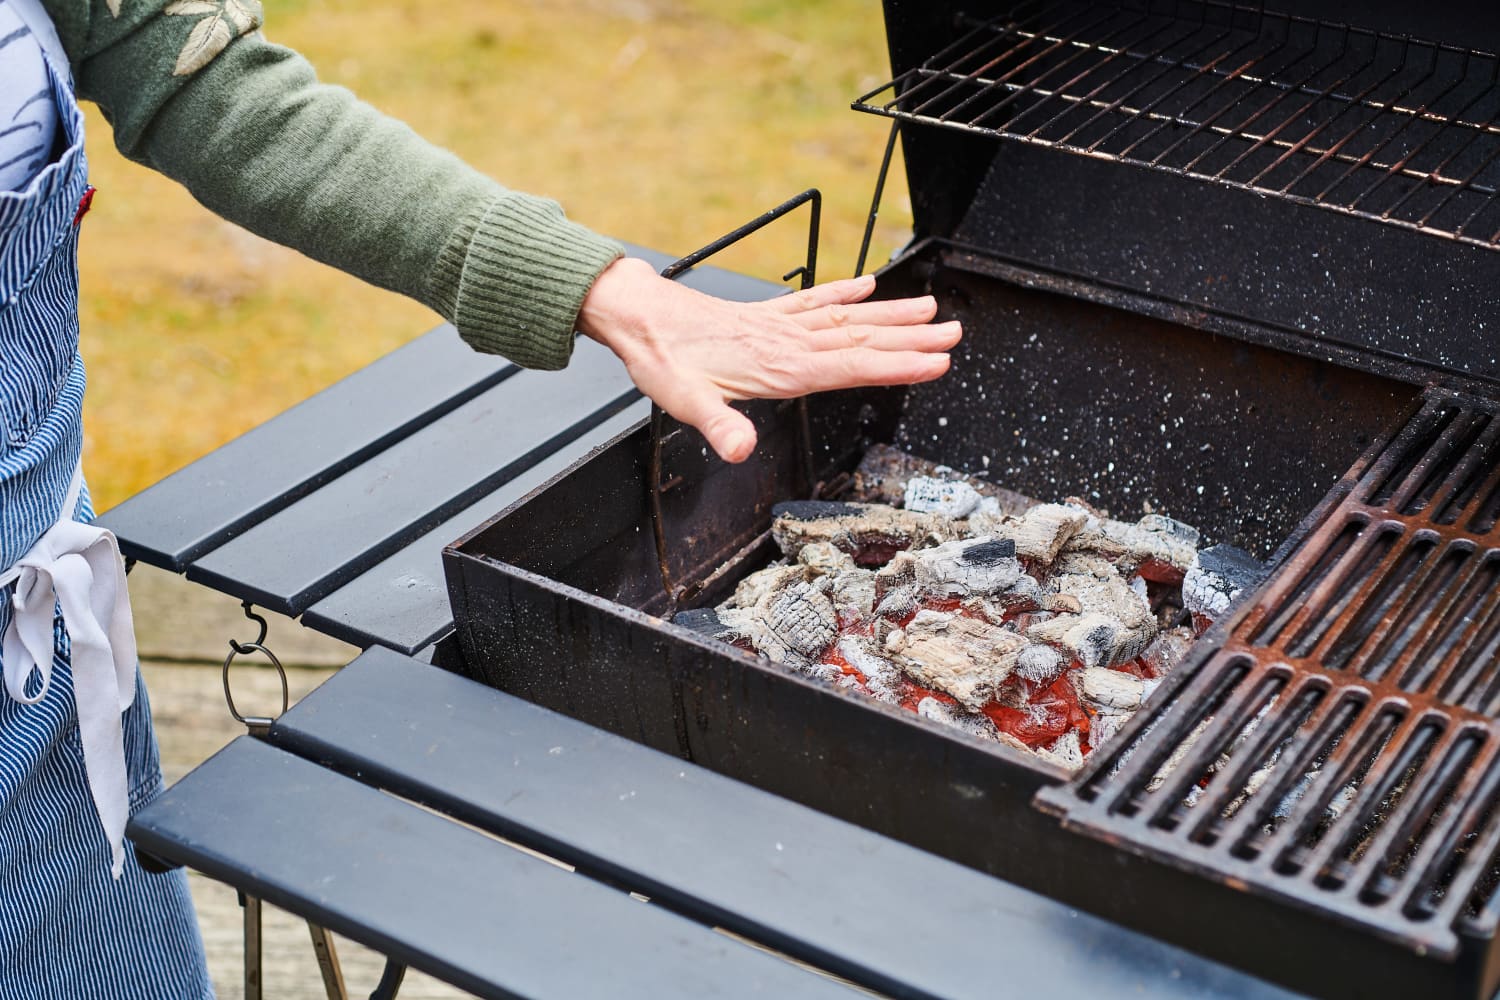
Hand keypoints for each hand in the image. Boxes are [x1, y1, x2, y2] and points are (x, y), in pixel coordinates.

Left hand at [577, 257, 960, 462]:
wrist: (638, 317)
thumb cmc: (663, 360)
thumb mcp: (686, 403)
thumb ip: (719, 427)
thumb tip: (741, 451)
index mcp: (779, 365)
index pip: (850, 365)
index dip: (896, 365)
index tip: (936, 362)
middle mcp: (787, 341)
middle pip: (861, 339)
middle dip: (911, 340)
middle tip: (955, 335)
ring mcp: (780, 324)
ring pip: (848, 318)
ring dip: (891, 316)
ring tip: (932, 310)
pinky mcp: (767, 314)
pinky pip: (815, 301)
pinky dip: (845, 292)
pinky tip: (867, 286)